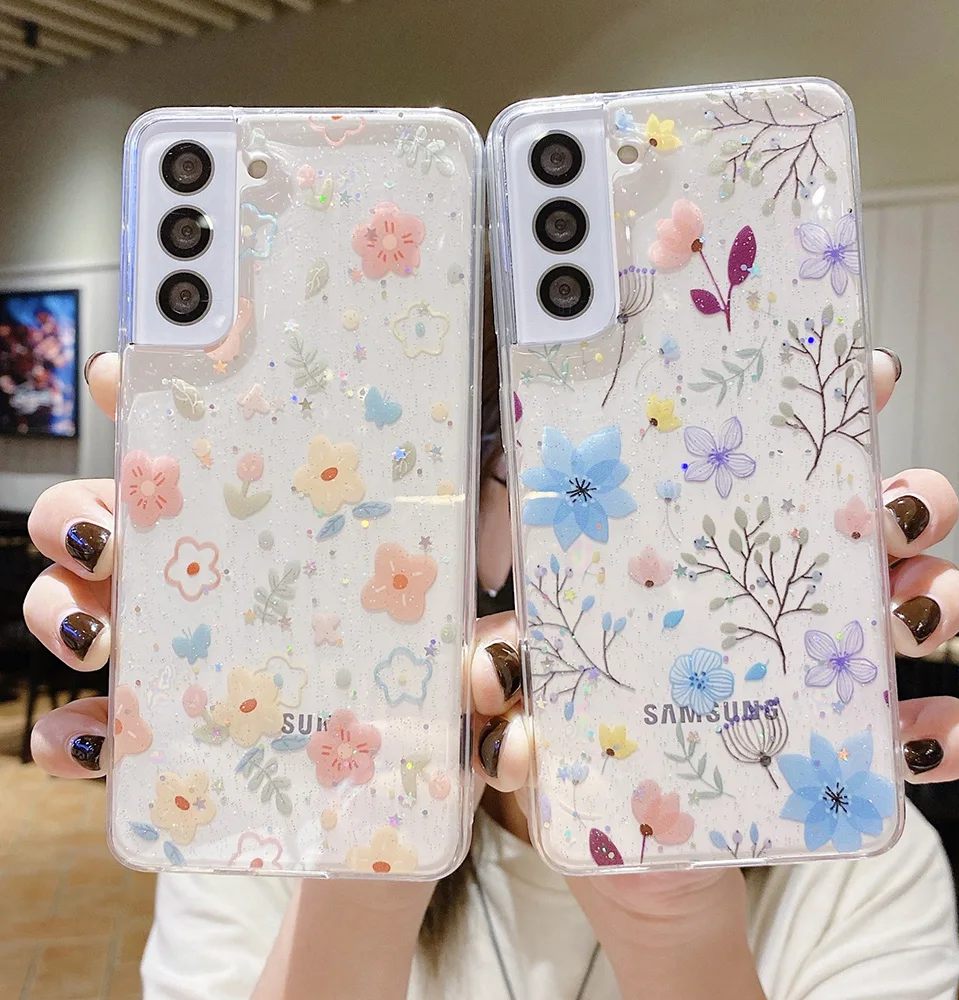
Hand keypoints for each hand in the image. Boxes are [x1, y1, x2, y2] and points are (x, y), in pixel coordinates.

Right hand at [21, 352, 529, 999]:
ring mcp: (162, 653)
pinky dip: (65, 734)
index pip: (196, 446)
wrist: (378, 827)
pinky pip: (79, 727)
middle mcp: (202, 579)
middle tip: (112, 534)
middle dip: (79, 509)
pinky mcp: (146, 737)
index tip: (122, 372)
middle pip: (100, 511)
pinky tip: (85, 745)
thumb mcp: (460, 652)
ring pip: (64, 601)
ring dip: (56, 608)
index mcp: (269, 533)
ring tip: (101, 637)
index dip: (145, 396)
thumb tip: (499, 608)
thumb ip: (485, 623)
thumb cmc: (422, 718)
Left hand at [559, 349, 958, 999]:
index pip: (738, 473)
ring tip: (917, 610)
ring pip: (902, 599)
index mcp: (684, 570)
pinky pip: (913, 727)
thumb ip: (509, 685)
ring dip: (931, 591)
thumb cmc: (582, 761)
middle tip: (901, 501)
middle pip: (846, 520)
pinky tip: (936, 741)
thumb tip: (488, 671)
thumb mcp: (533, 707)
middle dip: (894, 493)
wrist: (637, 865)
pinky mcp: (844, 740)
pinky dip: (941, 731)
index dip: (790, 418)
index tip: (845, 377)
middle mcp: (759, 598)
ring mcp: (810, 663)